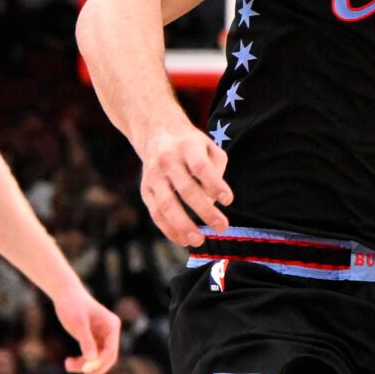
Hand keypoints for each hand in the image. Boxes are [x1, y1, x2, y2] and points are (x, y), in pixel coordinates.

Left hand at [51, 285, 120, 373]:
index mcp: (112, 326)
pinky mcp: (93, 338)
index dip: (100, 362)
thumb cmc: (72, 305)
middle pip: (108, 356)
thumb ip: (86, 341)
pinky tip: (70, 362)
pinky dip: (81, 361)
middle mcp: (110, 332)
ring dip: (85, 365)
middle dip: (96, 368)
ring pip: (99, 358)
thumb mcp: (78, 323)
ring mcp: (102, 336)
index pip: (111, 349)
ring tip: (68, 365)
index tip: (86, 370)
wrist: (65, 294)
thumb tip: (92, 359)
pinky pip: (91, 355)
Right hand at [138, 125, 230, 248]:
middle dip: (205, 210)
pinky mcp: (146, 189)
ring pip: (167, 204)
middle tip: (222, 227)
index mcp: (187, 147)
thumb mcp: (209, 147)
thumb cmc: (191, 146)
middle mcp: (168, 161)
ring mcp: (154, 176)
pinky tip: (183, 240)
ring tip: (198, 240)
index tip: (228, 201)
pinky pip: (155, 212)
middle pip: (186, 188)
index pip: (201, 167)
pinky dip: (168, 228)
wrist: (156, 133)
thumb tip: (214, 198)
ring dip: (183, 225)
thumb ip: (216, 169)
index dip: (215, 184)